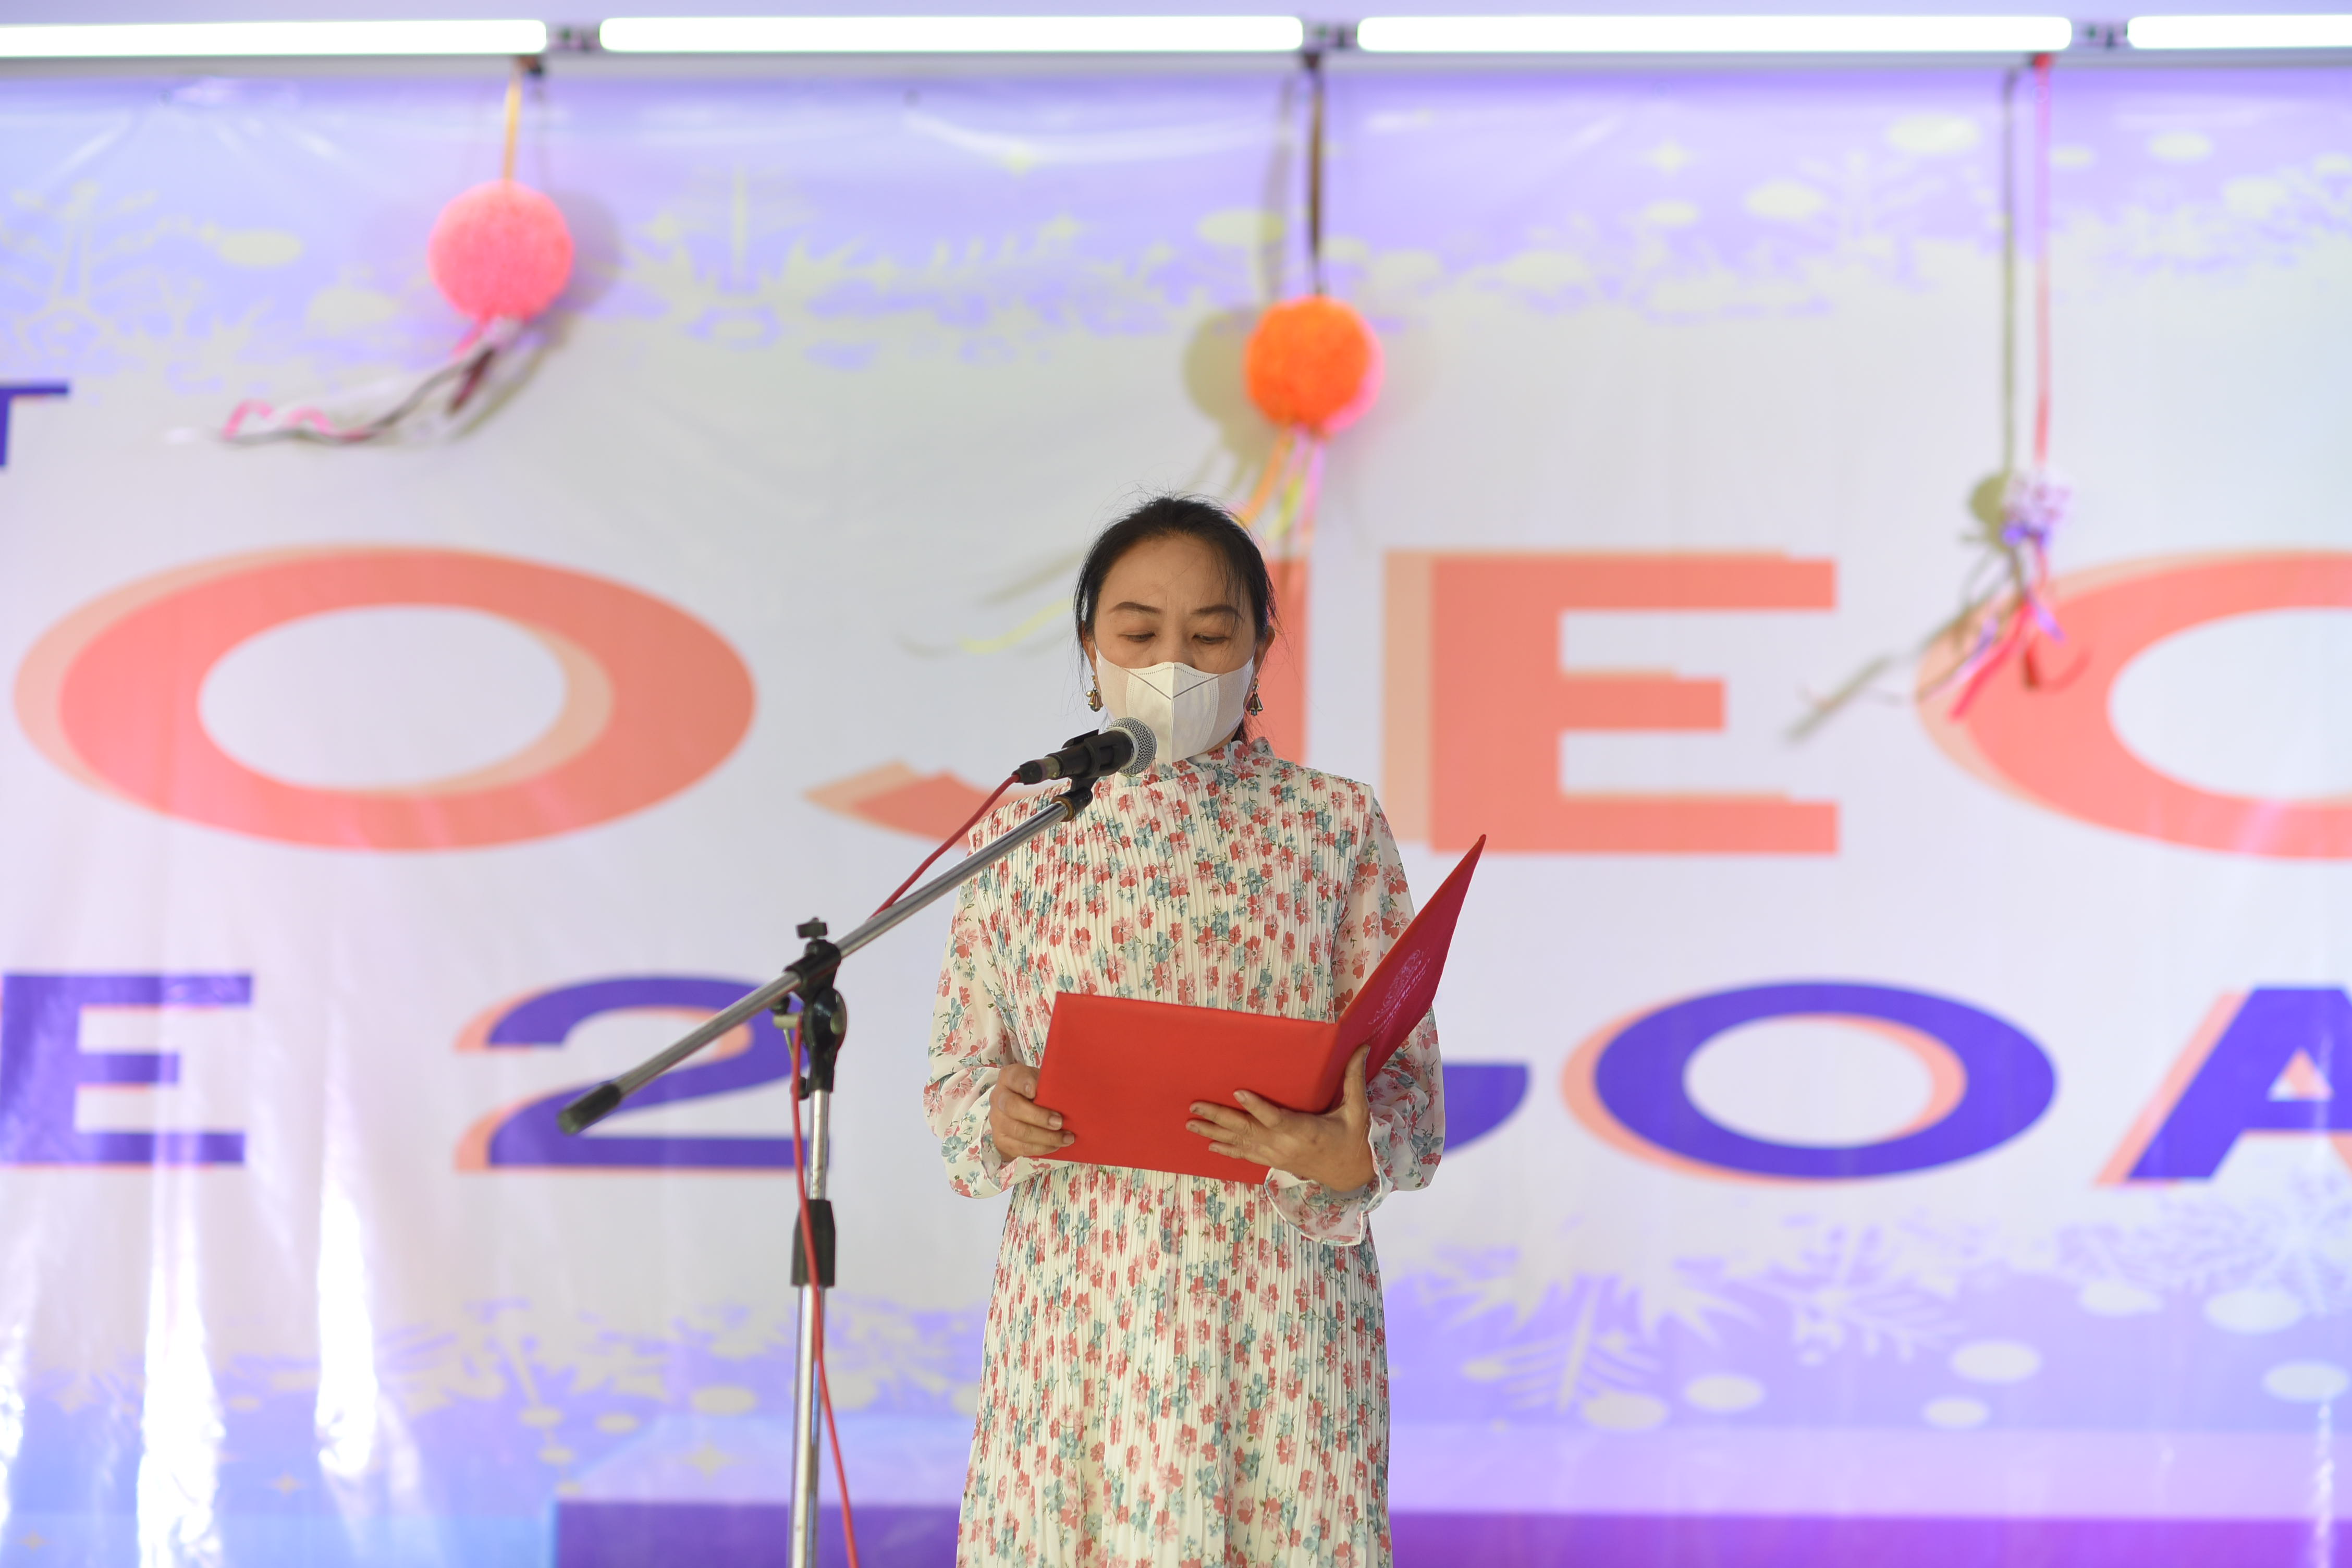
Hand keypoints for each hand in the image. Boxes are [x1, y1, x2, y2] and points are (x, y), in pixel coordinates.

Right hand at [989, 1062, 1072, 1160]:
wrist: (1020, 1110)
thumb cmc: (1037, 1093)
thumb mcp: (1042, 1081)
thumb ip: (1050, 1084)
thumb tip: (1070, 1094)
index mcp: (1009, 1077)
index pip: (1014, 1078)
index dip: (1024, 1084)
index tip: (1035, 1090)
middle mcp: (998, 1098)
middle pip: (1013, 1107)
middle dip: (1038, 1117)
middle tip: (1059, 1122)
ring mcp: (997, 1120)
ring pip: (1018, 1131)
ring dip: (1045, 1137)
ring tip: (1065, 1138)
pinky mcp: (1001, 1140)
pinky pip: (1020, 1148)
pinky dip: (1041, 1148)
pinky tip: (1055, 1146)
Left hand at [1186, 1045, 1376, 1191]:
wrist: (1352, 1173)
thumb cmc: (1353, 1137)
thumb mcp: (1357, 1109)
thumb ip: (1354, 1078)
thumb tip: (1362, 1047)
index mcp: (1304, 1130)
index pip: (1276, 1118)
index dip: (1257, 1106)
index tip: (1237, 1092)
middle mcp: (1285, 1145)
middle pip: (1248, 1130)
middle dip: (1219, 1118)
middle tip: (1196, 1106)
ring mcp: (1276, 1155)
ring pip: (1241, 1143)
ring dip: (1214, 1133)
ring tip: (1191, 1124)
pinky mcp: (1274, 1161)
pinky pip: (1245, 1155)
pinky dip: (1227, 1150)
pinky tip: (1210, 1145)